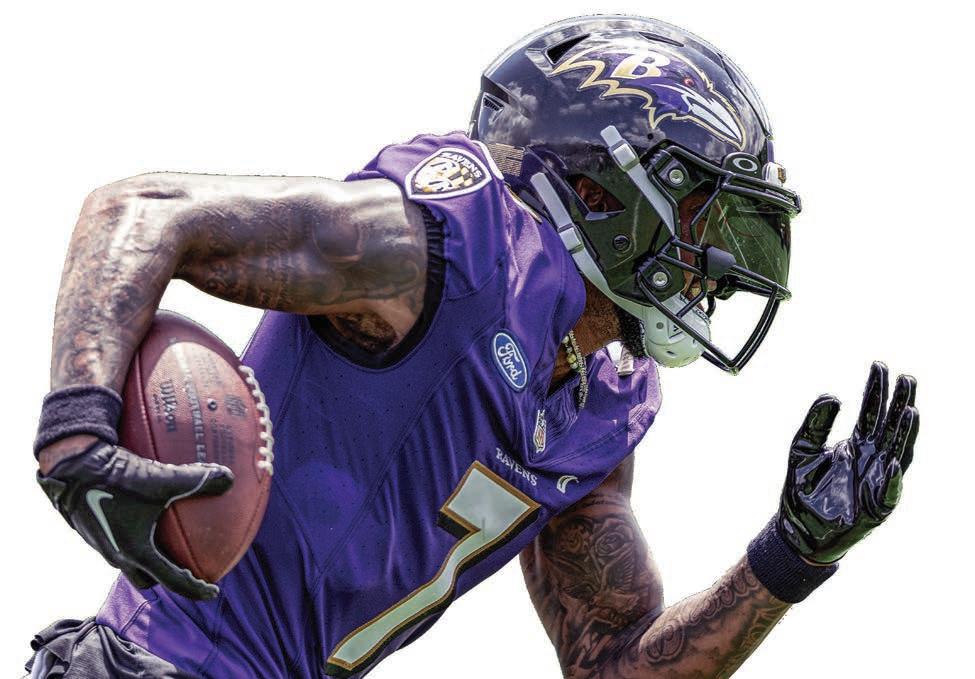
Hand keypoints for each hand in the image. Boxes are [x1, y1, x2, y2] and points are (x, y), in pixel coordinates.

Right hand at [37, 439, 233, 598]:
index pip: (172, 582)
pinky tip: (145, 513)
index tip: (213, 592)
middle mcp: (117, 554)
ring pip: (131, 561)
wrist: (71, 467)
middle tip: (190, 568)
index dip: (196, 589)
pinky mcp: (93, 529)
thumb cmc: (116, 478)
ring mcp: (101, 543)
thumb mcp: (163, 478)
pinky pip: (119, 541)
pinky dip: (136, 536)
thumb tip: (229, 479)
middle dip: (169, 579)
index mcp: (135, 552)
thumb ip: (198, 480)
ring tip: (168, 542)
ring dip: (150, 557)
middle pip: (148, 578)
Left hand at [778, 362, 918, 563]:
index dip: (876, 390)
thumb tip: (833, 394)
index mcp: (855, 445)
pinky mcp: (876, 506)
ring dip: (904, 433)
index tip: (879, 366)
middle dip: (899, 403)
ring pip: (897, 452)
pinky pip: (888, 490)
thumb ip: (817, 422)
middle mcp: (871, 459)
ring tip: (910, 409)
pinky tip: (892, 459)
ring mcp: (877, 481)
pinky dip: (892, 476)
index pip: (871, 413)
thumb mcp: (803, 448)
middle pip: (890, 427)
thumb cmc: (802, 490)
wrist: (797, 528)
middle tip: (906, 377)